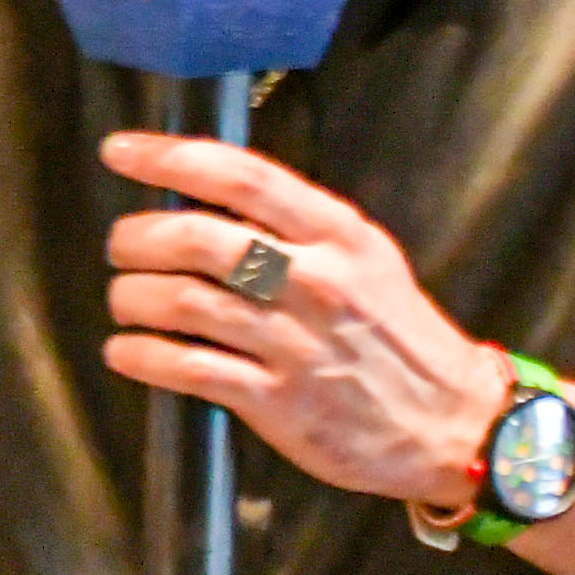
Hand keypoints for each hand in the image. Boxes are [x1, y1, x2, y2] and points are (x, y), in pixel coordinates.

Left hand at [96, 134, 502, 509]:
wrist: (453, 422)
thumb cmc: (395, 332)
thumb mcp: (364, 257)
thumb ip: (294, 226)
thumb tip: (203, 195)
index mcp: (337, 234)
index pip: (240, 175)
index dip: (169, 158)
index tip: (121, 152)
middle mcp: (316, 281)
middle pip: (196, 238)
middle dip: (137, 237)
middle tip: (122, 245)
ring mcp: (296, 343)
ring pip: (181, 301)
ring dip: (131, 296)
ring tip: (125, 299)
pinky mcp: (279, 402)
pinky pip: (187, 368)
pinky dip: (141, 355)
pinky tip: (128, 351)